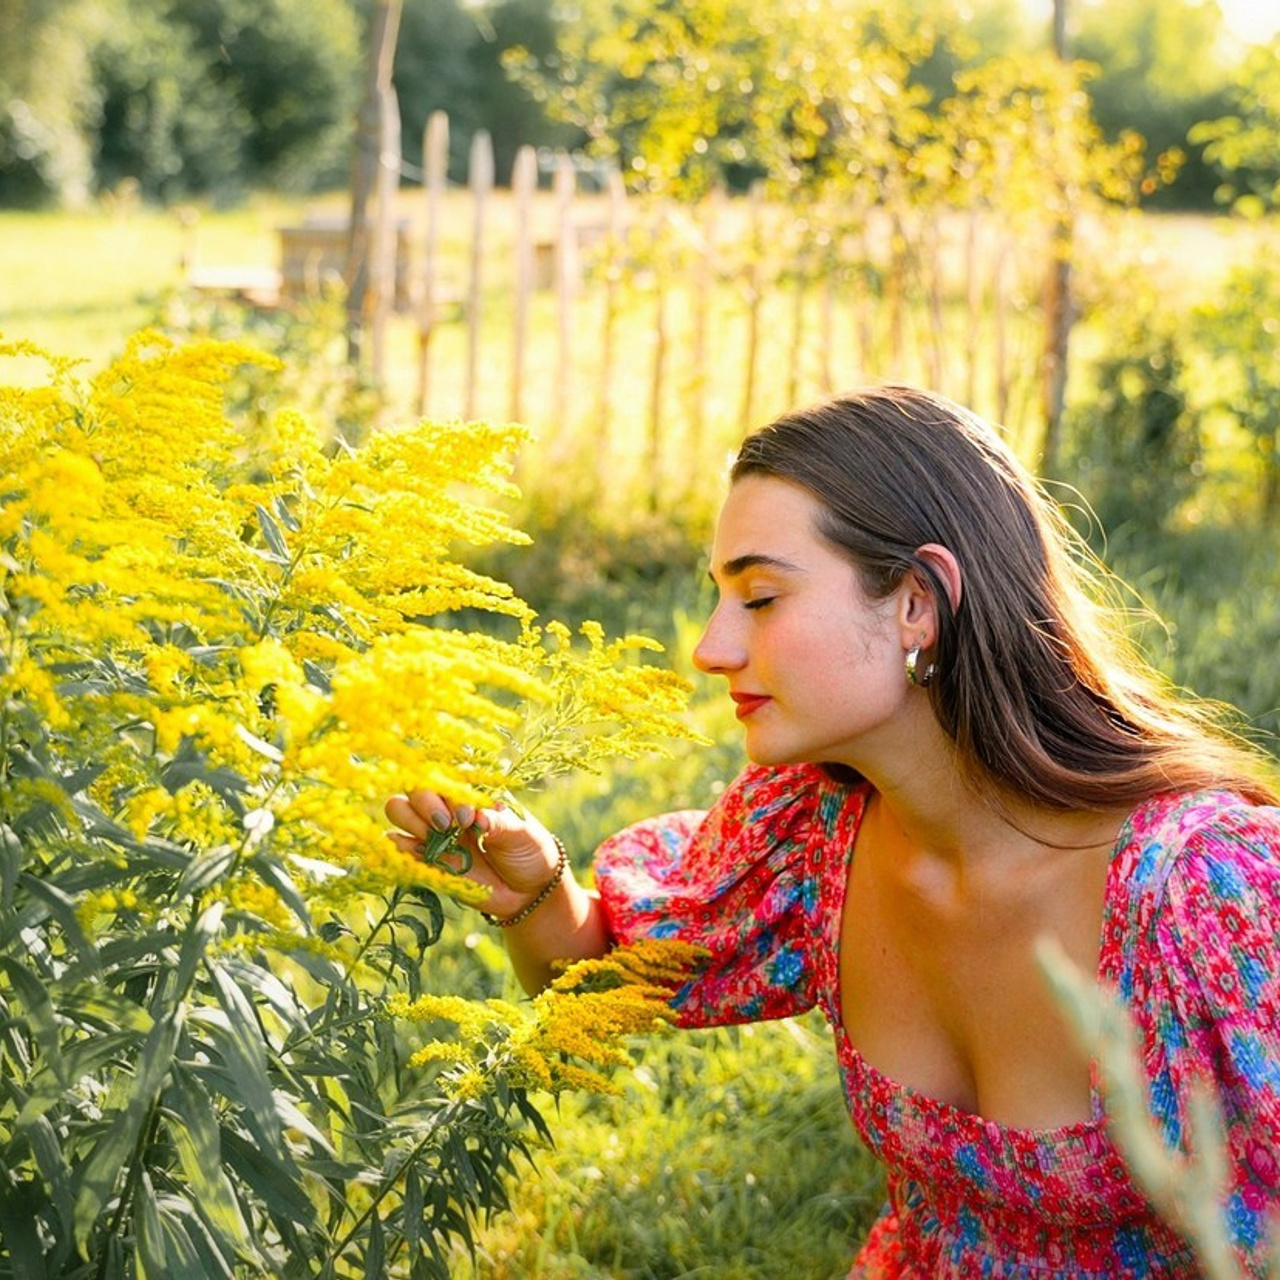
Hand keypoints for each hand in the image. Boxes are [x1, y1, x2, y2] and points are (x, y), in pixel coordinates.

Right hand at [384, 790, 562, 919]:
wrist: (527, 890)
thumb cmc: (527, 849)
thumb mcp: (521, 833)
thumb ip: (499, 823)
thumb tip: (478, 818)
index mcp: (471, 793)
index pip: (446, 776)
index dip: (451, 795)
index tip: (468, 818)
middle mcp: (447, 807)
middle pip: (415, 788)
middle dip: (426, 804)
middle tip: (448, 827)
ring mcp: (432, 832)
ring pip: (398, 808)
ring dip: (410, 820)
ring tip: (436, 839)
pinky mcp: (424, 859)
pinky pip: (397, 844)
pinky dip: (400, 845)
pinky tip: (420, 853)